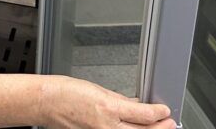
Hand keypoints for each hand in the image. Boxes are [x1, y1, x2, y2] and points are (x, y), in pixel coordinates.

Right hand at [43, 76, 174, 128]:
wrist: (46, 103)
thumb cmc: (66, 93)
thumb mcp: (99, 89)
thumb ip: (121, 100)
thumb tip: (137, 105)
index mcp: (109, 108)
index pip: (144, 115)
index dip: (160, 112)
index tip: (165, 110)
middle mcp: (107, 127)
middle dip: (160, 127)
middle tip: (169, 122)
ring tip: (158, 127)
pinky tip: (134, 128)